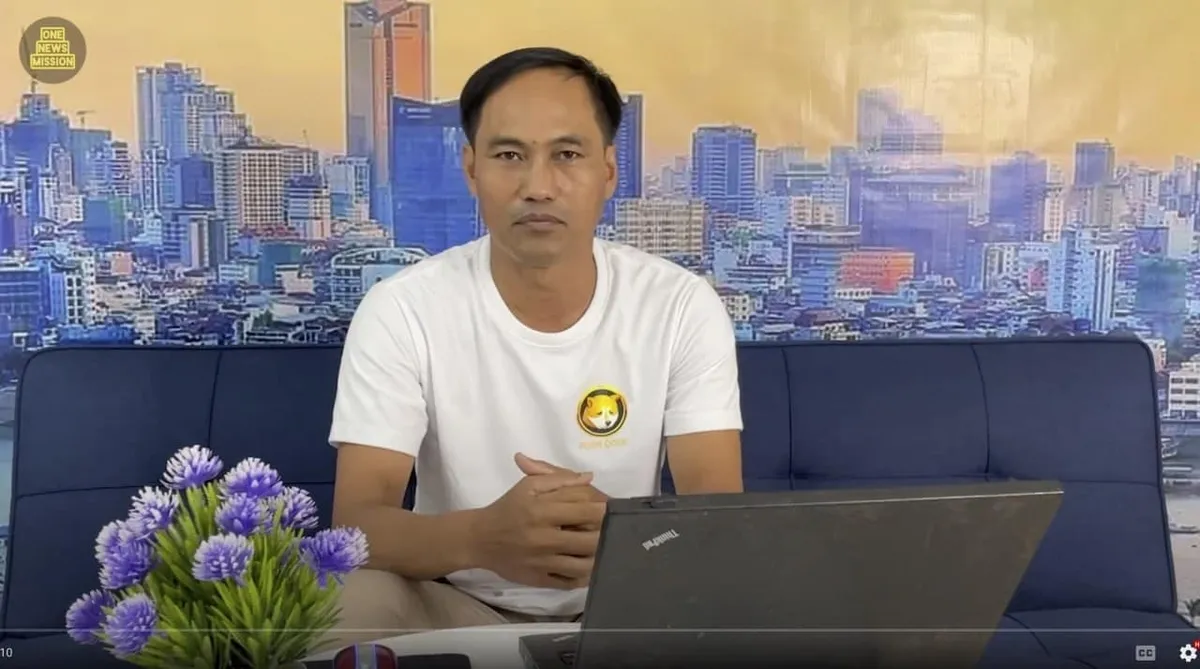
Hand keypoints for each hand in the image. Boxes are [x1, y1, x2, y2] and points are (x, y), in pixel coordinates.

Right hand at [472, 466, 605, 589]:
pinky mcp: (540, 579)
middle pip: (591, 538)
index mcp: (542, 511)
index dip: (603, 508)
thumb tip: (589, 477)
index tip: (608, 508)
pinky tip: (586, 565)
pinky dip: (583, 576)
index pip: (586, 509)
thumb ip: (559, 479)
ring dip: (597, 556)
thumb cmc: (508, 508)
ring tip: (599, 547)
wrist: (480, 539)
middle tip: (607, 528)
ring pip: (585, 564)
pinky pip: (570, 582)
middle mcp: (544, 538)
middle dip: (605, 533)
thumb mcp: (528, 486)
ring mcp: (543, 562)